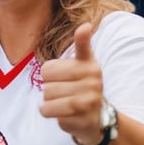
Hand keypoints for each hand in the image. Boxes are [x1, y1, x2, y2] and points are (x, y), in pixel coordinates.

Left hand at [40, 23, 104, 144]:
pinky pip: (48, 110)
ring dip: (49, 101)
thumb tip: (85, 25)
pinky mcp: (81, 115)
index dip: (62, 57)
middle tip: (64, 92)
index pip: (74, 51)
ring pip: (47, 94)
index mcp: (90, 64)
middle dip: (49, 87)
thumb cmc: (82, 87)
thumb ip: (82, 44)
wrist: (96, 118)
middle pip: (48, 79)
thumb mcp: (83, 65)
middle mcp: (93, 79)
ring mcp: (89, 97)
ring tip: (63, 102)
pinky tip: (61, 112)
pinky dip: (48, 111)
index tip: (82, 33)